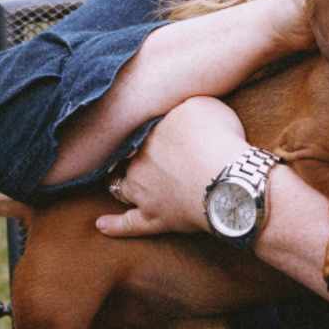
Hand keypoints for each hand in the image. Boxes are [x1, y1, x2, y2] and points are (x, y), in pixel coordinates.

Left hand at [96, 97, 244, 235]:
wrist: (226, 179)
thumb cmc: (218, 139)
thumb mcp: (202, 103)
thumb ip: (182, 103)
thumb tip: (175, 105)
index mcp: (149, 132)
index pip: (139, 128)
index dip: (144, 128)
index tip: (151, 128)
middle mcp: (138, 161)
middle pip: (126, 156)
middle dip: (129, 154)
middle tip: (135, 151)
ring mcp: (143, 192)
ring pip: (121, 186)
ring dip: (119, 182)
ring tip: (118, 179)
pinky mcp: (153, 218)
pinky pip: (128, 224)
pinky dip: (114, 225)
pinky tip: (101, 225)